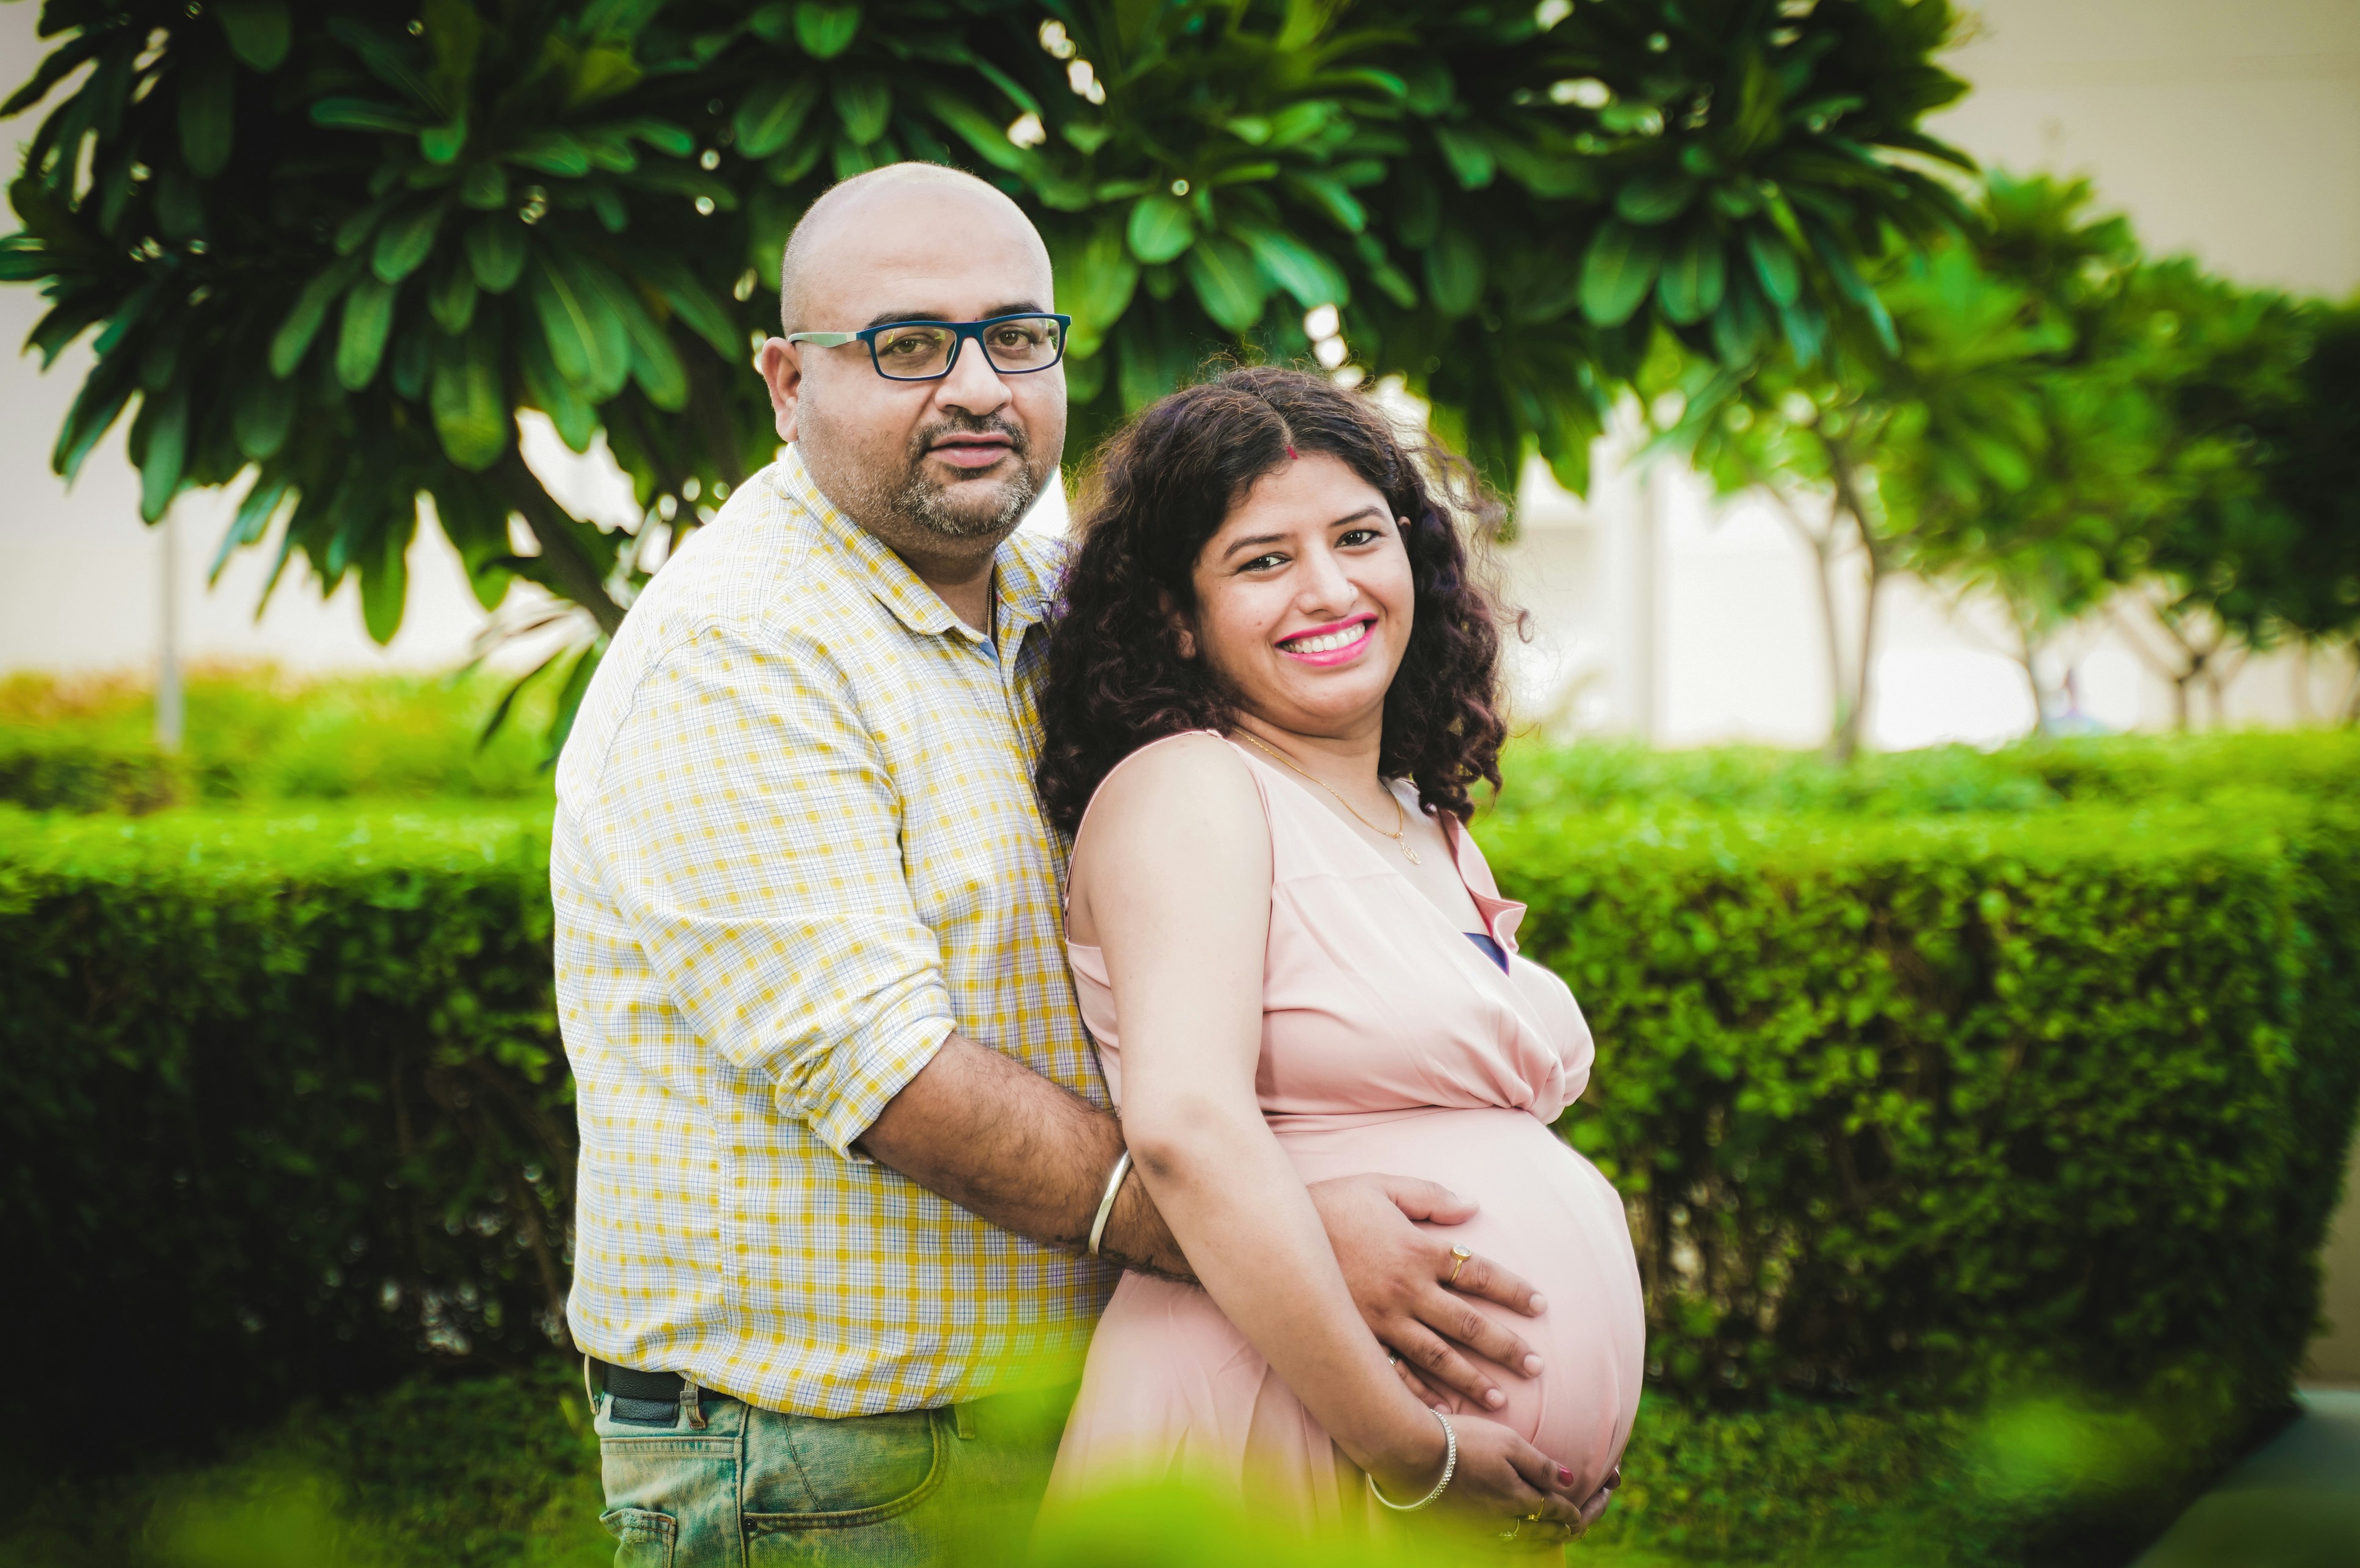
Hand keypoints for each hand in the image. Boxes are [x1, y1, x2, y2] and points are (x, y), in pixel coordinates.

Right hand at [1305, 1174, 1545, 1411]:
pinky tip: (1444, 1410)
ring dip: (1472, 1379)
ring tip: (1501, 1400)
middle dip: (1506, 1346)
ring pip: (1438, 1355)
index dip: (1513, 1290)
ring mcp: (1383, 1320)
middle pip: (1468, 1322)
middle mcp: (1407, 1290)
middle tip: (1537, 1367)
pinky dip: (1421, 1394)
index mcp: (1418, 1250)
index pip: (1479, 1273)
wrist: (1276, 1232)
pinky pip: (1396, 1372)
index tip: (1541, 1306)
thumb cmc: (1331, 1203)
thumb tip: (1472, 1207)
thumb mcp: (1381, 1186)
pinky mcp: (1359, 1338)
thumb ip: (1429, 1196)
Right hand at [1366, 1413, 1587, 1540]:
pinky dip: (1528, 1538)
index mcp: (1522, 1502)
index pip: (1566, 1512)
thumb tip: (1572, 1481)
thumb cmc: (1461, 1442)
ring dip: (1556, 1533)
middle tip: (1600, 1503)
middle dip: (1582, 1520)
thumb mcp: (1507, 1443)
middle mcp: (1507, 1524)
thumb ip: (1541, 1465)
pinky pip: (1508, 1543)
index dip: (1592, 1502)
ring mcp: (1486, 1531)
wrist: (1411, 1457)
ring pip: (1532, 1543)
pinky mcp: (1466, 1532)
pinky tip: (1529, 1528)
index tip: (1609, 1487)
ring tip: (1571, 1522)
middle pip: (1554, 1533)